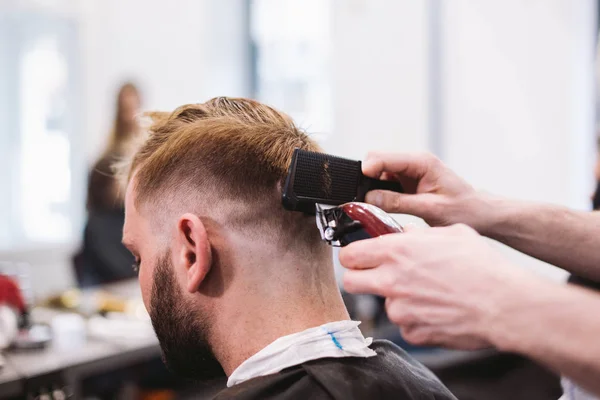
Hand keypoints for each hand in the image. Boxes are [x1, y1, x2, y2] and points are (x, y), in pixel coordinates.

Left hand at [339, 224, 541, 349]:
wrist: (505, 304)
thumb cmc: (482, 267)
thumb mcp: (450, 233)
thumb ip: (418, 233)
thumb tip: (405, 234)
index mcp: (396, 251)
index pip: (349, 254)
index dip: (353, 255)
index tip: (359, 257)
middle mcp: (391, 280)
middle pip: (351, 281)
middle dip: (359, 277)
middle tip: (377, 276)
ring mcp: (400, 309)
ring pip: (384, 303)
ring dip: (398, 299)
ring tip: (428, 294)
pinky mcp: (412, 331)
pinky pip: (405, 323)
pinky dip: (416, 318)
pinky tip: (438, 310)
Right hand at [363, 152, 485, 229]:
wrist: (479, 213)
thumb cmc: (464, 209)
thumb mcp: (430, 209)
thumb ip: (398, 203)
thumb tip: (370, 199)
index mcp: (422, 162)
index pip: (385, 157)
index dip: (368, 169)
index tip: (358, 185)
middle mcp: (414, 163)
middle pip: (377, 161)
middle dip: (366, 178)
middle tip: (364, 199)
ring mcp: (409, 172)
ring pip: (378, 172)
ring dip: (372, 186)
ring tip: (373, 204)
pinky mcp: (407, 183)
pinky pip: (384, 183)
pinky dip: (378, 193)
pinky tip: (382, 205)